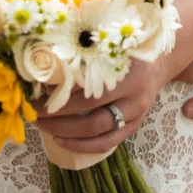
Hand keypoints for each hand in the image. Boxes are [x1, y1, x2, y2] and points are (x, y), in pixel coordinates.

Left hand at [32, 53, 174, 156]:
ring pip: (98, 134)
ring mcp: (136, 115)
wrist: (159, 61)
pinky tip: (61, 141)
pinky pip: (107, 143)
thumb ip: (86, 56)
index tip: (33, 98)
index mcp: (128, 74)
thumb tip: (45, 70)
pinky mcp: (134, 126)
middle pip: (92, 119)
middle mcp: (135, 98)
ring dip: (66, 134)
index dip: (58, 101)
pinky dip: (82, 146)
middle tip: (34, 114)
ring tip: (43, 127)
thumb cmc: (129, 49)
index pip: (88, 95)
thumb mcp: (111, 46)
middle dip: (58, 120)